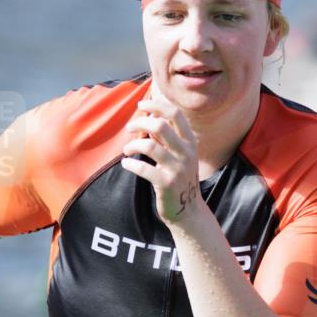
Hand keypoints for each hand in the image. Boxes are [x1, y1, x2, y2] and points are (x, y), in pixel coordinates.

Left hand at [121, 95, 205, 225]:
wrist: (188, 211)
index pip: (175, 114)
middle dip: (141, 122)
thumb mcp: (179, 155)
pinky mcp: (167, 184)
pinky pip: (144, 169)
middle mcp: (186, 153)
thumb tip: (150, 116)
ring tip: (126, 150)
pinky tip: (126, 163)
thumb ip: (166, 137)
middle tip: (130, 128)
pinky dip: (131, 164)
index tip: (141, 105)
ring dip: (133, 144)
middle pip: (161, 125)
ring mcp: (177, 169)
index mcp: (190, 143)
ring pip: (150, 146)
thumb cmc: (179, 179)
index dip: (156, 105)